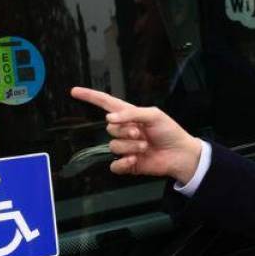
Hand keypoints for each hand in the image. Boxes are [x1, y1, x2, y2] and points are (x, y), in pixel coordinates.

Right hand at [71, 87, 203, 183]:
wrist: (180, 154)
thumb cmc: (170, 131)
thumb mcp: (153, 115)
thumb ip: (131, 113)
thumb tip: (109, 117)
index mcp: (130, 115)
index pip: (105, 103)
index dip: (90, 96)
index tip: (74, 91)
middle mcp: (124, 130)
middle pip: (110, 128)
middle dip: (125, 131)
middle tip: (142, 133)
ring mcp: (125, 148)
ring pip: (113, 146)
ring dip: (130, 147)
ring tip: (145, 146)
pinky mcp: (127, 164)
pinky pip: (114, 165)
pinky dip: (124, 163)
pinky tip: (136, 160)